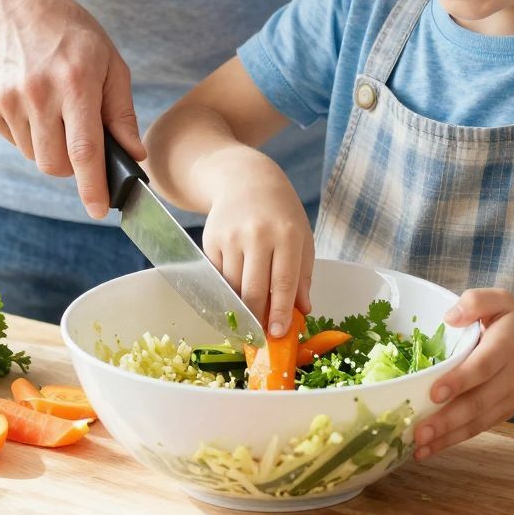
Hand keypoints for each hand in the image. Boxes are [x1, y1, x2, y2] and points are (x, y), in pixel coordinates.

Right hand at [0, 0, 143, 220]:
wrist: (8, 1)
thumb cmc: (69, 31)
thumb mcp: (109, 61)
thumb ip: (121, 112)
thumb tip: (133, 155)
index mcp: (75, 83)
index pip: (85, 152)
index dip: (93, 187)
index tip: (99, 211)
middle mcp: (38, 93)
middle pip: (56, 165)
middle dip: (73, 167)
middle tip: (81, 139)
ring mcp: (7, 99)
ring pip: (34, 156)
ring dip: (49, 147)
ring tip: (54, 108)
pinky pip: (13, 141)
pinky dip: (28, 133)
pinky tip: (31, 100)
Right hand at [200, 150, 313, 337]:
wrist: (246, 180)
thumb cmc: (281, 214)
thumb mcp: (302, 238)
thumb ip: (302, 276)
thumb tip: (301, 311)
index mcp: (287, 235)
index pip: (283, 282)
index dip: (279, 312)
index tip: (277, 333)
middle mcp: (257, 235)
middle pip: (253, 290)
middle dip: (256, 318)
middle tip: (260, 334)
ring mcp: (231, 237)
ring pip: (233, 287)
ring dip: (241, 305)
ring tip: (250, 312)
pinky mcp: (211, 240)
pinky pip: (219, 277)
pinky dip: (228, 288)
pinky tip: (236, 287)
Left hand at [414, 289, 513, 459]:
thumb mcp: (502, 300)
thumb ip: (476, 301)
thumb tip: (449, 318)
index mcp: (506, 346)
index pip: (483, 366)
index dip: (460, 381)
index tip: (435, 393)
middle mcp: (510, 377)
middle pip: (478, 402)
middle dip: (448, 420)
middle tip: (419, 432)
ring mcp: (509, 399)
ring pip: (478, 421)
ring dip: (448, 437)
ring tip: (419, 449)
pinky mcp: (504, 412)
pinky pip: (480, 428)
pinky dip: (455, 440)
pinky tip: (430, 449)